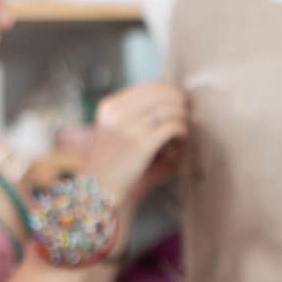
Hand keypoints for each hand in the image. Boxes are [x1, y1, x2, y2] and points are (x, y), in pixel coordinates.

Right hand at [86, 82, 186, 205]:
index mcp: (111, 106)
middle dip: (180, 106)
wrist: (97, 194)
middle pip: (164, 95)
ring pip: (171, 109)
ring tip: (179, 138)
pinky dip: (182, 134)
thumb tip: (179, 104)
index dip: (172, 95)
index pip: (151, 87)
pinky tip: (178, 146)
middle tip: (184, 121)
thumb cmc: (113, 167)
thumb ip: (141, 117)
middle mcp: (118, 113)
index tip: (180, 107)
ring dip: (182, 122)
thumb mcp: (117, 133)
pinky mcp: (140, 144)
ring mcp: (128, 127)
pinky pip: (173, 127)